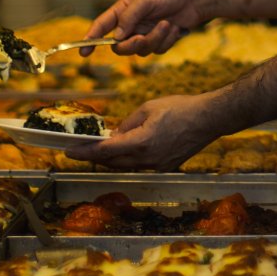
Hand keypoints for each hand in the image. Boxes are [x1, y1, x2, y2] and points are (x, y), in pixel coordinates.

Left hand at [64, 93, 220, 169]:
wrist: (208, 119)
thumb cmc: (180, 108)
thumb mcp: (148, 108)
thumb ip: (127, 124)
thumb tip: (114, 135)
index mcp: (141, 142)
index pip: (104, 150)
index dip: (84, 151)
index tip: (68, 151)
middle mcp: (147, 159)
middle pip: (112, 162)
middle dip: (94, 156)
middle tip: (79, 150)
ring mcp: (157, 166)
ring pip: (125, 166)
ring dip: (111, 159)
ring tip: (99, 149)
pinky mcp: (165, 167)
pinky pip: (139, 165)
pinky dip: (128, 159)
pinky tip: (125, 150)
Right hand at [83, 0, 214, 56]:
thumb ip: (129, 17)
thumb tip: (116, 36)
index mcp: (124, 9)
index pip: (102, 25)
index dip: (91, 38)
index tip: (83, 51)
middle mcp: (132, 23)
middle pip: (120, 46)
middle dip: (131, 44)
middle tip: (141, 38)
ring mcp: (146, 32)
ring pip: (141, 50)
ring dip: (155, 39)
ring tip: (168, 24)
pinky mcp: (160, 40)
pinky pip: (157, 50)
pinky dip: (167, 40)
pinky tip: (176, 28)